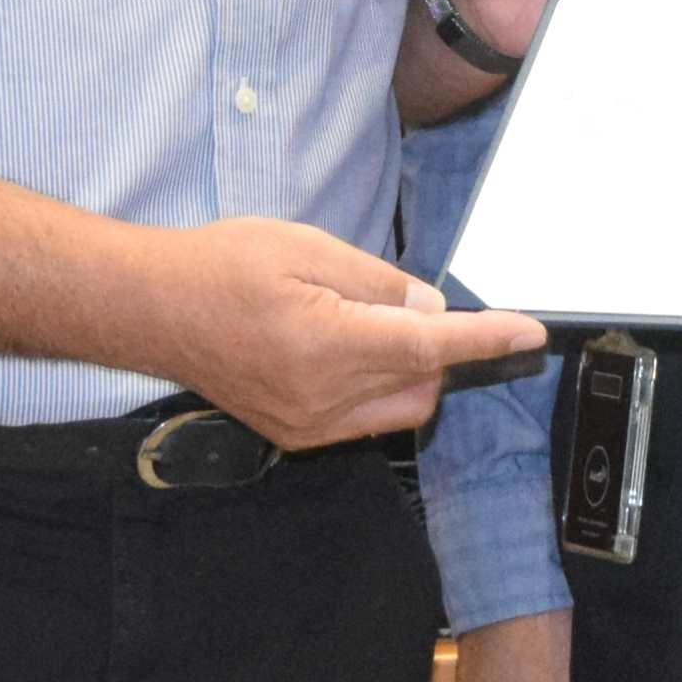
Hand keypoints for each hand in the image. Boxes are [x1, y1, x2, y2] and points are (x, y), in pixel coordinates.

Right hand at [149, 216, 547, 449]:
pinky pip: (365, 421)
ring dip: (409, 371)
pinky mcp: (295, 435)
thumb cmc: (221, 266)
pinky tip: (342, 350)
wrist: (153, 309)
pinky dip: (377, 388)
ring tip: (359, 323)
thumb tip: (430, 307)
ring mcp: (307, 425)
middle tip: (401, 304)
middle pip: (423, 385)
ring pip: (399, 408)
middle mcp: (321, 398)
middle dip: (437, 349)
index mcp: (325, 343)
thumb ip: (378, 281)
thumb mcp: (306, 246)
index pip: (429, 346)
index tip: (528, 334)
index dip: (485, 340)